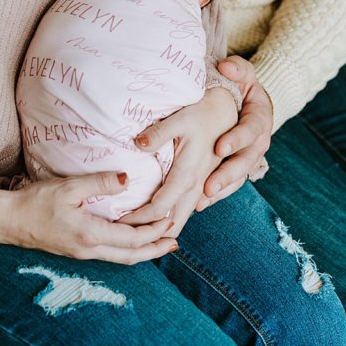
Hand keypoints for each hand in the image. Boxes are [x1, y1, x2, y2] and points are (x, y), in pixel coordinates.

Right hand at [0, 171, 177, 264]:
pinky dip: (127, 250)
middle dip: (156, 249)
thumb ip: (98, 183)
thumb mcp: (67, 188)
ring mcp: (82, 253)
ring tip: (160, 244)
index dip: (154, 232)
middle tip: (175, 241)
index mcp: (90, 234)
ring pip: (122, 258)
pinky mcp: (76, 250)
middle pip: (132, 256)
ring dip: (143, 252)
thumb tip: (127, 178)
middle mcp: (89, 249)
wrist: (8, 220)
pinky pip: (110, 255)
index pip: (132, 238)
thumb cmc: (34, 202)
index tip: (169, 220)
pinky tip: (130, 241)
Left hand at [119, 87, 236, 234]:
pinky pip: (188, 209)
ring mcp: (204, 186)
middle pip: (172, 222)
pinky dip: (172, 218)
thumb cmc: (201, 113)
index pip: (159, 208)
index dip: (137, 219)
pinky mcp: (205, 183)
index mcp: (188, 174)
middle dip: (148, 232)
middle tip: (122, 234)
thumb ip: (157, 133)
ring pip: (182, 218)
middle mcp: (198, 186)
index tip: (116, 221)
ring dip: (160, 228)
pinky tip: (156, 220)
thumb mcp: (178, 119)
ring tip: (136, 232)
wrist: (228, 111)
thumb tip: (137, 144)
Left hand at [194, 56, 273, 210]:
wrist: (250, 99)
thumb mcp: (241, 72)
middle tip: (209, 185)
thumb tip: (226, 66)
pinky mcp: (238, 168)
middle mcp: (258, 142)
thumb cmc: (241, 85)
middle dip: (227, 174)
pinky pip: (230, 184)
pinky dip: (216, 194)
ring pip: (238, 177)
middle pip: (246, 161)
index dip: (236, 140)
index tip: (220, 148)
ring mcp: (249, 157)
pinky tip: (198, 205)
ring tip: (201, 200)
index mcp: (259, 118)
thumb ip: (236, 68)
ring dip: (220, 189)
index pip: (250, 130)